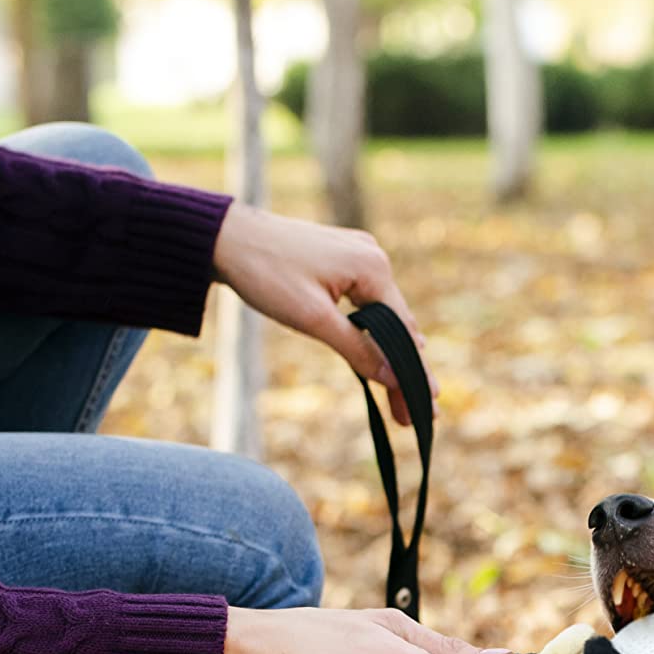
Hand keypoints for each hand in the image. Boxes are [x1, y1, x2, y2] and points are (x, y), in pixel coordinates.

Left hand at [211, 204, 429, 424]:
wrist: (226, 237)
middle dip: (402, 370)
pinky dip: (370, 331)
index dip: (413, 373)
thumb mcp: (313, 319)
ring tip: (398, 396)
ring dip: (387, 352)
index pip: (403, 332)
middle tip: (410, 415)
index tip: (427, 409)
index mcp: (373, 268)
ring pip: (382, 314)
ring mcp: (359, 254)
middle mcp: (374, 256)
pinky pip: (366, 301)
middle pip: (398, 324)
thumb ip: (357, 349)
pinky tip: (378, 355)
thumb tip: (393, 377)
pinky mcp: (342, 258)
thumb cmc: (265, 274)